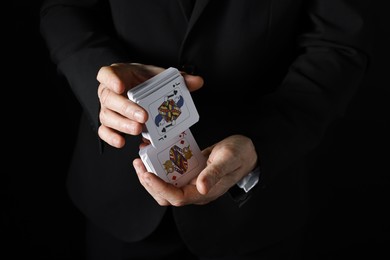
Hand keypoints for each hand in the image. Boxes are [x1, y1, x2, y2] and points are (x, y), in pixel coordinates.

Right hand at [96, 63, 203, 147]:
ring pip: (107, 116)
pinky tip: (122, 142)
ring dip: (122, 124)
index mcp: (118, 75)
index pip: (106, 73)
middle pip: (109, 98)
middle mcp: (108, 92)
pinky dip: (111, 137)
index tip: (121, 86)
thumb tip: (197, 82)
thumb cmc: (146, 82)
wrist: (139, 91)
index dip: (111, 79)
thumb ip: (179, 78)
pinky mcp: (109, 123)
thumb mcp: (160, 77)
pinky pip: (104, 131)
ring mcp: (107, 108)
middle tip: (143, 116)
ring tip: (139, 129)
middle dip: (126, 108)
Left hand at [133, 135, 257, 205]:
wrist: (246, 150)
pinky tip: (154, 154)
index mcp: (203, 192)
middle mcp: (195, 190)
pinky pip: (171, 174)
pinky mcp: (190, 172)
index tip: (147, 174)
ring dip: (151, 175)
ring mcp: (191, 182)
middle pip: (165, 195)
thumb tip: (201, 188)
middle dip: (148, 182)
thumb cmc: (239, 155)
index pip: (176, 197)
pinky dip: (160, 166)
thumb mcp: (227, 160)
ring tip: (141, 159)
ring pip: (165, 185)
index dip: (159, 187)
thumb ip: (214, 174)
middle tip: (138, 164)